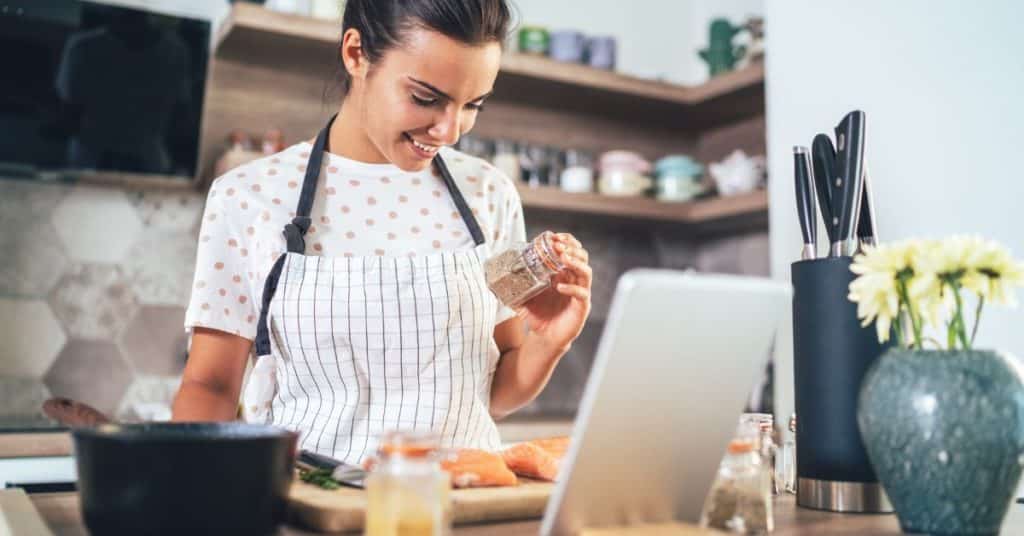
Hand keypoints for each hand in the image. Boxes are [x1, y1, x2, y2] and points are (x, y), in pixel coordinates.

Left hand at [518, 233, 592, 351]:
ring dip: (575, 262)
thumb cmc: (538, 316)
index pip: (571, 251)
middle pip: (582, 256)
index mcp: (562, 274)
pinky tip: (558, 287)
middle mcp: (574, 280)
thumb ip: (514, 287)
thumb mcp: (523, 298)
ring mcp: (580, 293)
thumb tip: (493, 280)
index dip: (566, 241)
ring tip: (563, 258)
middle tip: (558, 245)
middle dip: (571, 248)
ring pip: (586, 272)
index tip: (554, 236)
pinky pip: (582, 294)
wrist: (545, 338)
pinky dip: (572, 288)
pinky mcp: (582, 307)